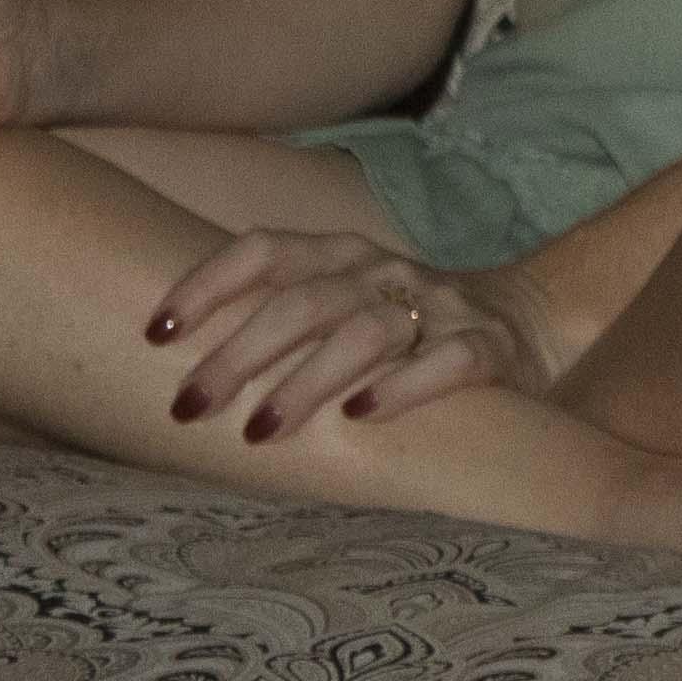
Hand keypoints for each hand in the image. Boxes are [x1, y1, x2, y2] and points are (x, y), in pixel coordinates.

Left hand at [144, 222, 546, 440]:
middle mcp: (385, 273)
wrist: (525, 319)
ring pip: (368, 332)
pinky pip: (447, 361)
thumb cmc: (400, 328)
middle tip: (189, 406)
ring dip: (307, 380)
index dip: (208, 284)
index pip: (266, 250)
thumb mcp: (339, 304)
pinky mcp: (487, 347)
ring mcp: (440, 307)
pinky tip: (362, 416)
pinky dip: (402, 386)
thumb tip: (165, 364)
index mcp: (342, 255)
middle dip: (240, 353)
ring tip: (261, 430)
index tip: (156, 333)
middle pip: (306, 300)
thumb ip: (274, 317)